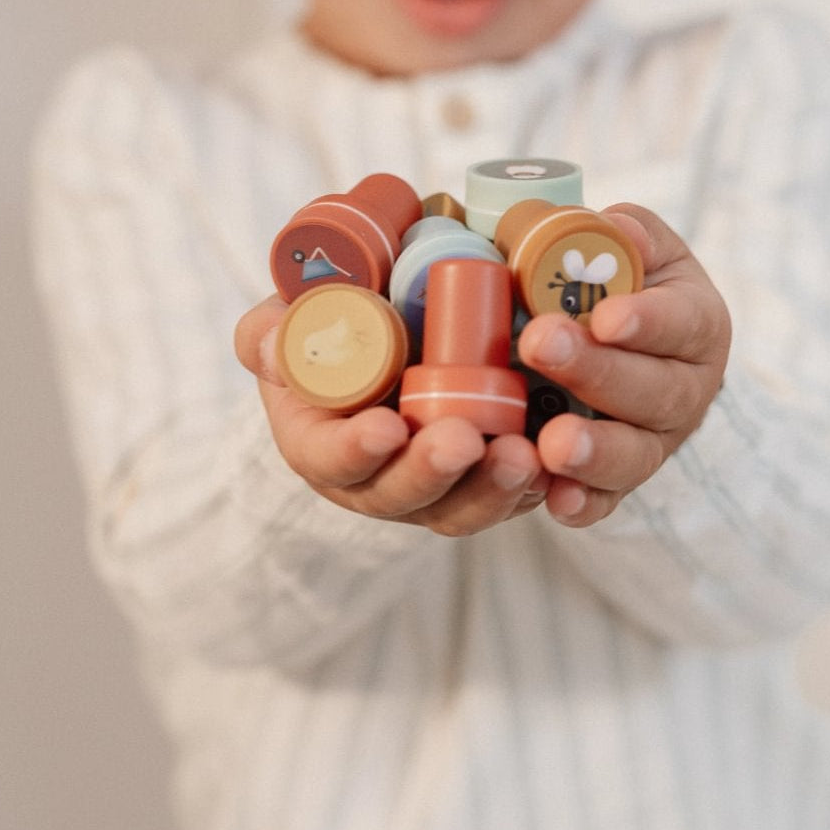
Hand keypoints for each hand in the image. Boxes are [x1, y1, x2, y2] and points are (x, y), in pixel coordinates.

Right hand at [234, 296, 549, 536]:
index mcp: (320, 444)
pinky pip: (509, 498)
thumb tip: (275, 346)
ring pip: (461, 508)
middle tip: (466, 441)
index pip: (331, 461)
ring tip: (524, 455)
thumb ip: (271, 331)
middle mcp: (375, 480)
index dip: (355, 452)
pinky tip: (558, 464)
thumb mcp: (288, 321)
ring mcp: (432, 489)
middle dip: (435, 473)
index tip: (386, 428)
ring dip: (493, 489)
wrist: (392, 326)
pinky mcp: (483, 483)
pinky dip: (534, 487)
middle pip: (403, 496)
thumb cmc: (330, 326)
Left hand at [515, 204, 731, 527]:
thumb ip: (625, 234)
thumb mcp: (632, 248)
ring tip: (553, 444)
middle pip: (655, 392)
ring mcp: (655, 442)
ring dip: (595, 450)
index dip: (647, 322)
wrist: (615, 346)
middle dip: (599, 372)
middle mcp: (687, 389)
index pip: (681, 322)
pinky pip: (607, 501)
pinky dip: (584, 504)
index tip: (606, 317)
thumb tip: (615, 227)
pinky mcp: (619, 481)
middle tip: (541, 345)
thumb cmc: (619, 286)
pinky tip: (557, 502)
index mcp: (696, 323)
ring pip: (636, 455)